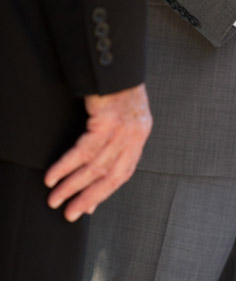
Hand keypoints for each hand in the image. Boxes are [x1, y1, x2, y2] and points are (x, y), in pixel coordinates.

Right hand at [44, 84, 152, 221]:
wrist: (117, 66)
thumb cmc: (117, 89)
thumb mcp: (124, 118)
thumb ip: (117, 143)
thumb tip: (100, 173)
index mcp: (139, 138)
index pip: (123, 174)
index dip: (104, 193)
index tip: (87, 208)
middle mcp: (134, 137)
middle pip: (110, 176)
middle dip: (87, 197)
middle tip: (69, 214)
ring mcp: (122, 130)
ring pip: (95, 167)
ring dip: (72, 185)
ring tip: (54, 199)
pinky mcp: (107, 122)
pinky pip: (83, 150)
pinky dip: (66, 165)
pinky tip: (52, 177)